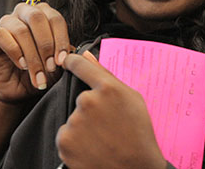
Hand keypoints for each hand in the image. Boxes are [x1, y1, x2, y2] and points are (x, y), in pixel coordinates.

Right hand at [0, 2, 70, 104]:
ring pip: (21, 30)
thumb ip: (65, 54)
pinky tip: (22, 65)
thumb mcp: (57, 64)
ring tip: (37, 73)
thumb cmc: (40, 70)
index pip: (55, 19)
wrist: (19, 89)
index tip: (63, 61)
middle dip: (46, 45)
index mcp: (44, 14)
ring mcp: (7, 22)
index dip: (61, 40)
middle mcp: (25, 13)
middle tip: (51, 66)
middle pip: (37, 18)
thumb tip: (74, 52)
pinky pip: (2, 35)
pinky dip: (15, 52)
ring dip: (32, 55)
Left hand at [56, 51, 166, 168]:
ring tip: (102, 139)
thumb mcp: (132, 99)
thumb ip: (107, 76)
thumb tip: (86, 55)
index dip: (74, 62)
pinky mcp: (65, 142)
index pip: (81, 65)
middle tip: (108, 125)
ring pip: (74, 118)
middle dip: (91, 109)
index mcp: (108, 88)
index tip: (69, 61)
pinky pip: (66, 135)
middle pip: (82, 98)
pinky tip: (92, 148)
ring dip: (83, 126)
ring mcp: (75, 122)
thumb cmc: (138, 134)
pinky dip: (75, 142)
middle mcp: (89, 101)